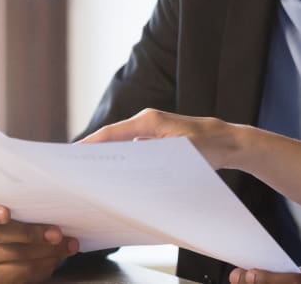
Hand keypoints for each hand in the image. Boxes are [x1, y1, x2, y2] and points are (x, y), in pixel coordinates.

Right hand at [0, 196, 79, 283]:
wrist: (22, 239)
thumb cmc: (23, 215)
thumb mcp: (21, 204)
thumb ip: (27, 202)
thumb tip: (55, 205)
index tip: (6, 214)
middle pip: (0, 235)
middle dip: (32, 234)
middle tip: (56, 234)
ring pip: (15, 255)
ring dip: (46, 251)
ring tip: (67, 246)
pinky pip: (21, 273)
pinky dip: (43, 265)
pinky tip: (56, 259)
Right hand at [78, 108, 249, 169]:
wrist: (227, 142)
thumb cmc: (208, 145)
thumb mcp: (182, 151)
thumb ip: (155, 154)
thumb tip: (129, 161)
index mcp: (149, 121)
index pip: (112, 133)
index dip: (91, 144)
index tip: (73, 154)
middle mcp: (147, 123)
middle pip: (112, 139)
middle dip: (94, 153)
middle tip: (76, 170)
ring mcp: (150, 132)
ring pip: (122, 146)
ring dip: (109, 159)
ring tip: (92, 177)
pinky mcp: (156, 141)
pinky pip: (133, 151)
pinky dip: (124, 162)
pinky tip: (119, 178)